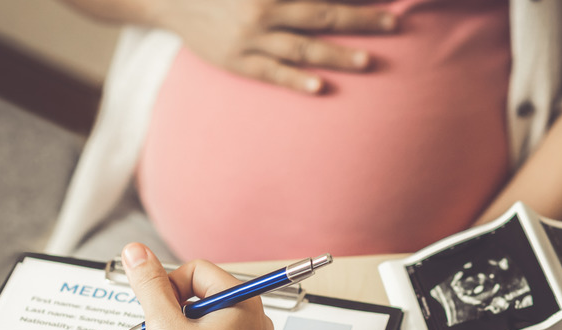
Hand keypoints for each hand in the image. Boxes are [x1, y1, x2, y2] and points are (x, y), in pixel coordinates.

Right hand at [158, 0, 399, 93]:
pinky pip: (271, 72)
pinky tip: (320, 88)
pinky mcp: (237, 61)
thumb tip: (314, 0)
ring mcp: (250, 38)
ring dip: (337, 54)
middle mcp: (264, 9)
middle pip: (321, 14)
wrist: (168, 0)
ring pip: (302, 46)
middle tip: (394, 23)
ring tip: (367, 60)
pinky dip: (296, 80)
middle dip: (360, 20)